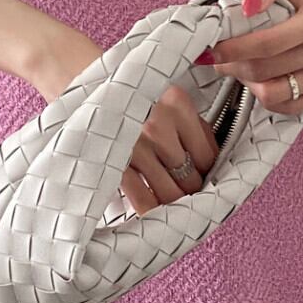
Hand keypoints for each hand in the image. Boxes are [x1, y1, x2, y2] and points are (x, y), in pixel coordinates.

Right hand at [120, 85, 219, 215]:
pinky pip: (142, 198)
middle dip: (192, 189)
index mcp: (177, 104)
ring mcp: (135, 146)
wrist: (89, 91)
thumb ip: (192, 125)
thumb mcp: (167, 98)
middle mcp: (158, 125)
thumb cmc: (131, 95)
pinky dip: (151, 208)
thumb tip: (212, 162)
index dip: (210, 172)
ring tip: (173, 201)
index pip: (207, 155)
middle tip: (189, 192)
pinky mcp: (116, 162)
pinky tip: (155, 211)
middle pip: (190, 177)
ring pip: (170, 192)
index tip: (206, 178)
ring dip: (175, 201)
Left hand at [200, 0, 302, 113]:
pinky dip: (264, 95)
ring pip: (272, 93)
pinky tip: (260, 78)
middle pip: (265, 70)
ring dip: (247, 81)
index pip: (269, 43)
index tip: (211, 50)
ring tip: (240, 67)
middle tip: (219, 58)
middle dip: (234, 65)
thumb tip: (249, 6)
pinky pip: (284, 106)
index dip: (234, 49)